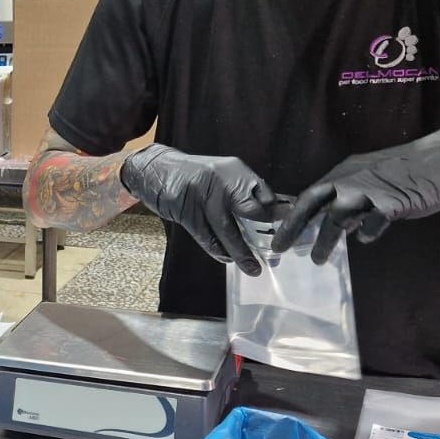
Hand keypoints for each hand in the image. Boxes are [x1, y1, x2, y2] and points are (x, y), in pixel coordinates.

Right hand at [120, 144, 277, 274]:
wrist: (155, 170)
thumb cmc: (194, 175)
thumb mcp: (222, 173)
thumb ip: (245, 190)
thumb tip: (273, 210)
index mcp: (234, 169)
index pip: (263, 193)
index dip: (275, 214)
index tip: (284, 230)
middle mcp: (221, 180)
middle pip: (249, 211)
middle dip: (260, 235)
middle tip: (271, 253)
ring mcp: (201, 196)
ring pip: (227, 230)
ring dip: (240, 253)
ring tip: (252, 269)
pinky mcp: (185, 211)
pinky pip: (206, 236)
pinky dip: (217, 250)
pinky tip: (226, 258)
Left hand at [273, 121, 439, 261]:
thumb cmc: (408, 170)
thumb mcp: (372, 181)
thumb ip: (353, 201)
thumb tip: (337, 227)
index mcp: (345, 173)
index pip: (309, 195)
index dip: (291, 216)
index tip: (277, 236)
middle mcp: (353, 179)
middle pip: (315, 202)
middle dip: (295, 227)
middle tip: (281, 248)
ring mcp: (374, 189)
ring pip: (339, 215)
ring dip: (327, 238)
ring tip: (318, 258)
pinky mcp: (396, 200)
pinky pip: (375, 220)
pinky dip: (368, 232)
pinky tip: (366, 240)